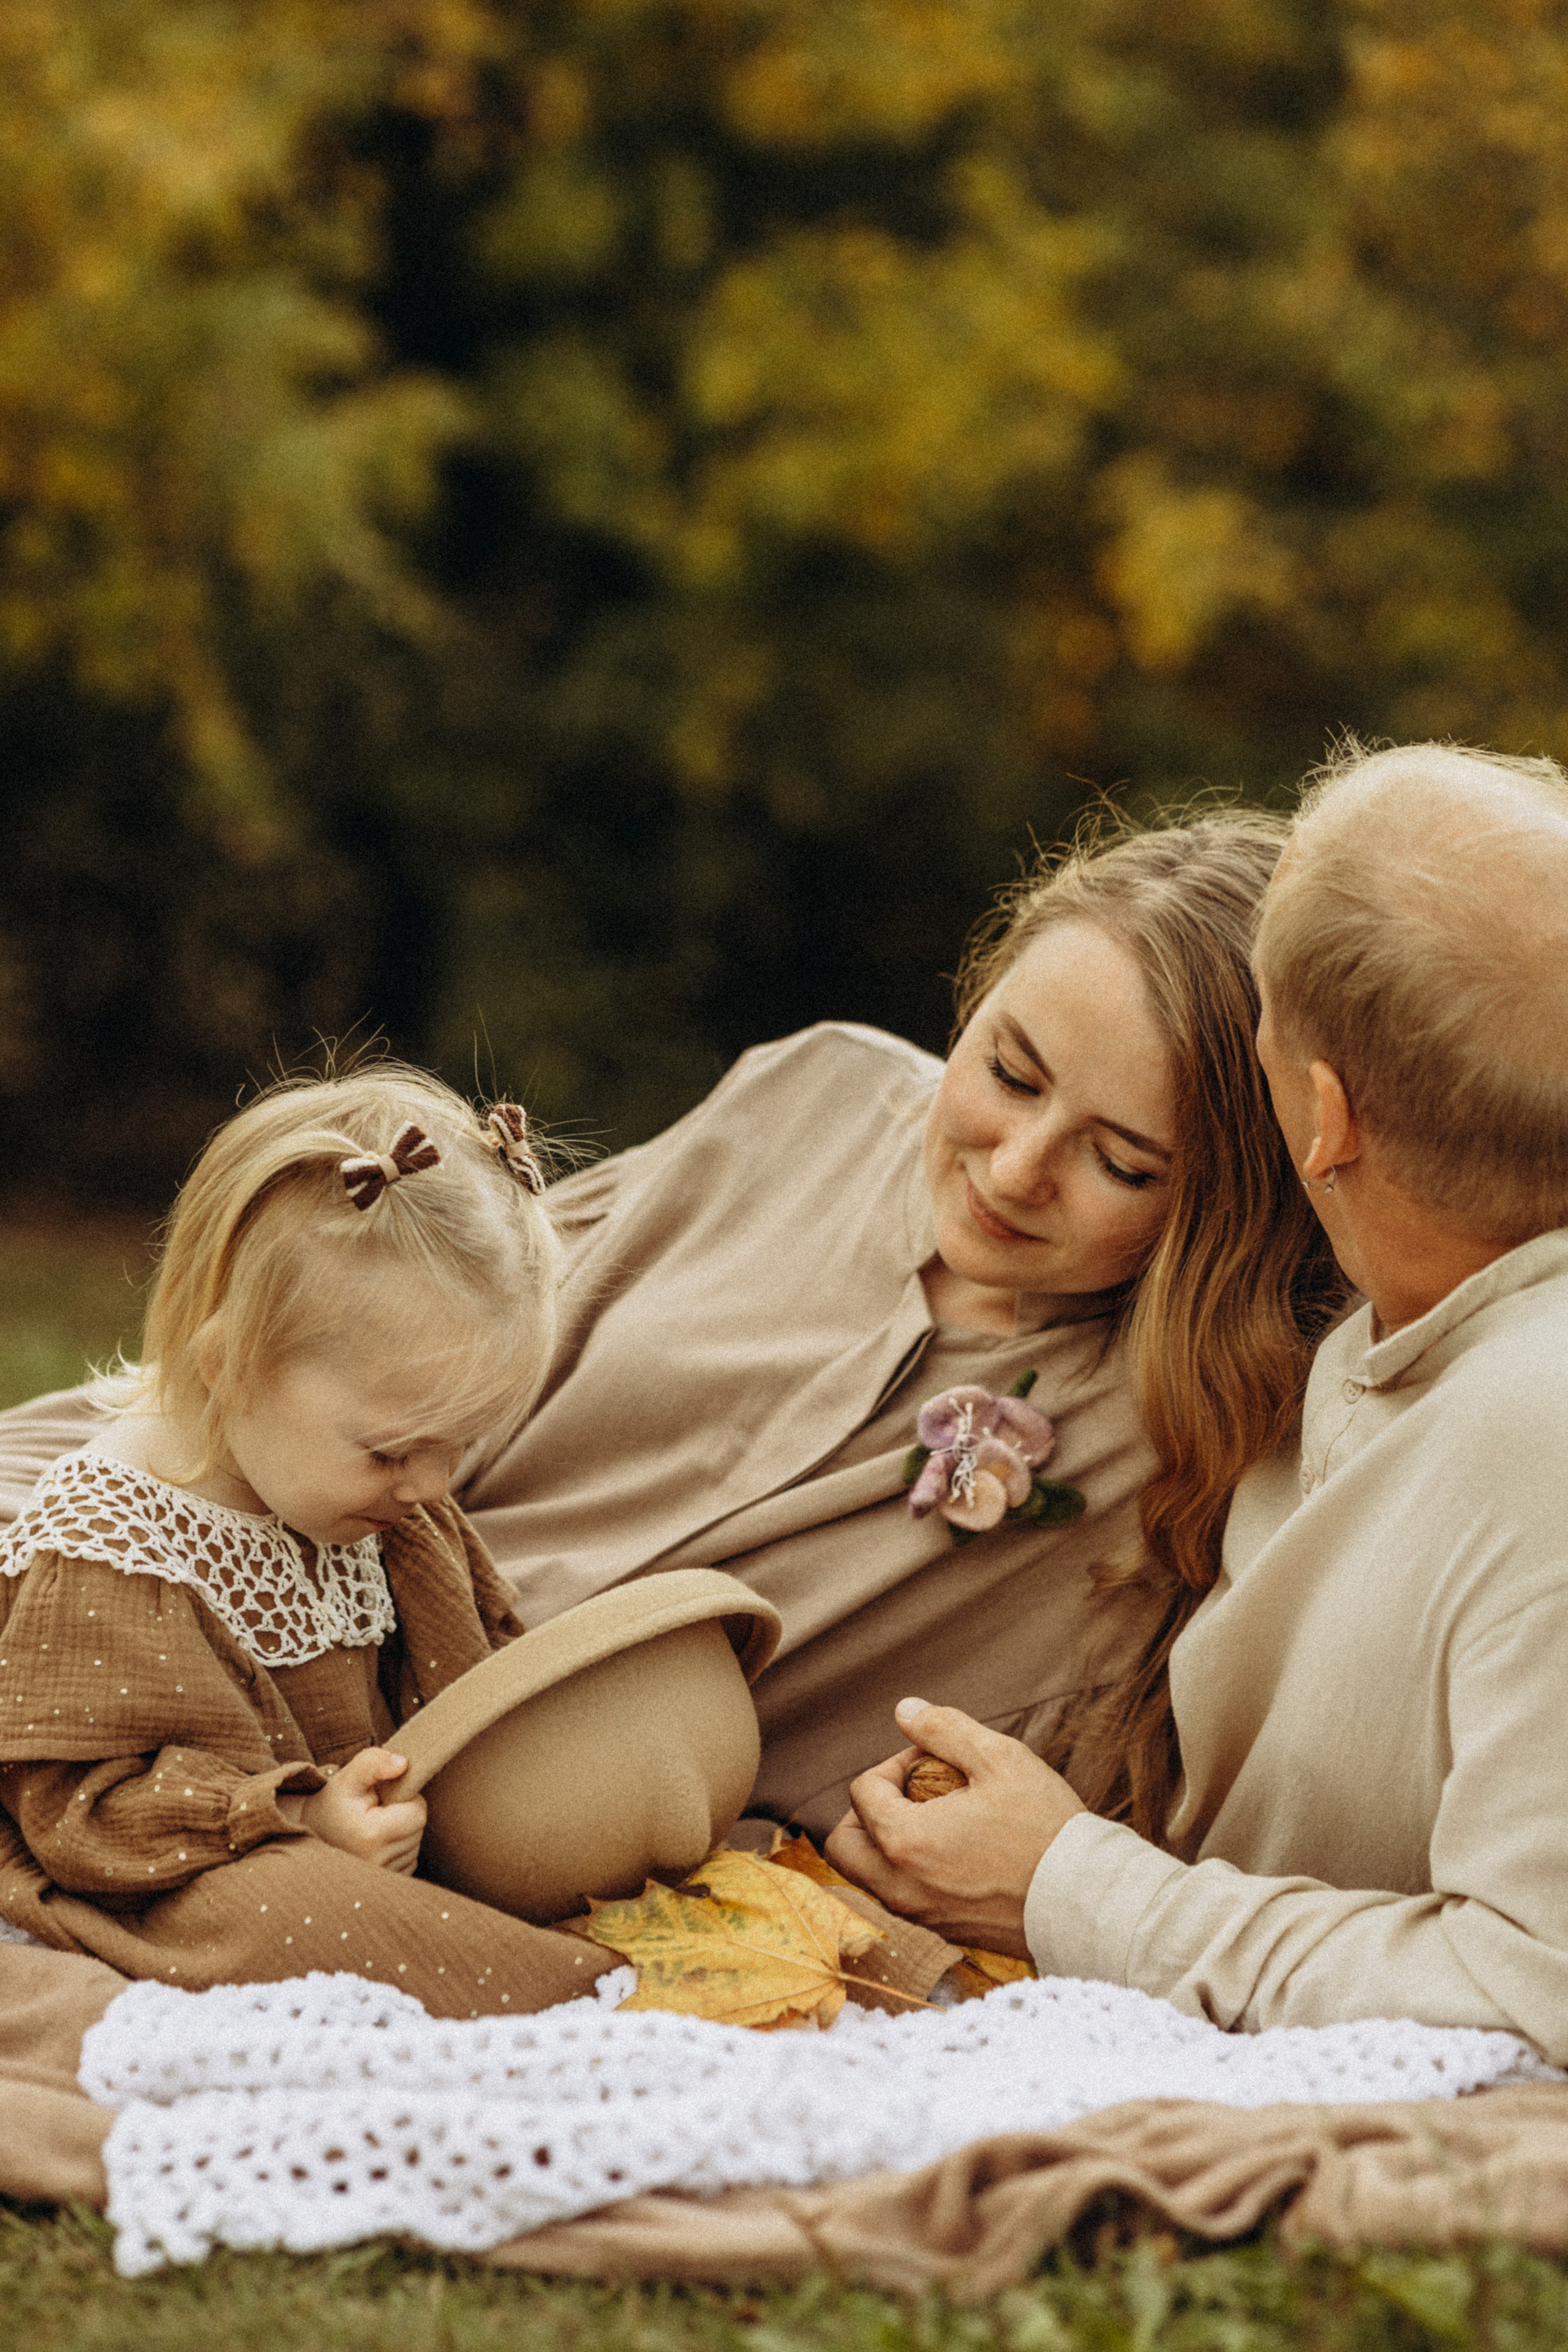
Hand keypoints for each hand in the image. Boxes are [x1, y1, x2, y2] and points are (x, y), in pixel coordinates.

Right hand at [295, 1748, 425, 1874]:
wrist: (310, 1832)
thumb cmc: (333, 1802)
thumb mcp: (349, 1777)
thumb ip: (374, 1763)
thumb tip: (404, 1764)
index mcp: (370, 1835)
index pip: (418, 1814)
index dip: (409, 1798)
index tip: (387, 1796)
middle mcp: (376, 1862)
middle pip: (418, 1831)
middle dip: (405, 1815)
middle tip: (379, 1810)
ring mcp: (379, 1877)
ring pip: (414, 1846)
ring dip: (402, 1832)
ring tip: (375, 1825)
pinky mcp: (381, 1886)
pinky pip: (408, 1862)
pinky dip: (398, 1850)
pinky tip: (377, 1842)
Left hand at [824, 1698, 1085, 1955]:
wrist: (1087, 1902)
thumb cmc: (1045, 1829)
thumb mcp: (999, 1759)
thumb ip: (944, 1729)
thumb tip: (904, 1709)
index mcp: (905, 1843)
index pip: (862, 1792)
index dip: (894, 1765)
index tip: (933, 1761)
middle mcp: (900, 1888)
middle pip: (844, 1845)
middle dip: (868, 1810)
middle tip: (912, 1792)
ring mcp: (920, 1916)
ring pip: (868, 1876)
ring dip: (885, 1842)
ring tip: (937, 1819)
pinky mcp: (942, 1933)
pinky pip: (900, 1899)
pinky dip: (908, 1871)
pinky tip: (955, 1851)